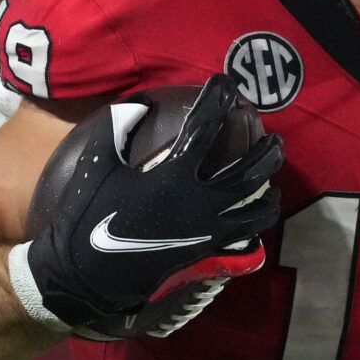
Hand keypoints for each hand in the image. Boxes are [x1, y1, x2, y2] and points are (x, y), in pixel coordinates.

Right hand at [14, 75, 282, 338]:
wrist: (85, 275)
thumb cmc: (87, 217)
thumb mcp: (95, 166)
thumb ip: (115, 131)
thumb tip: (137, 107)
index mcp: (172, 175)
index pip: (204, 127)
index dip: (217, 100)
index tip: (224, 83)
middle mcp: (198, 200)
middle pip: (250, 170)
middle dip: (267, 150)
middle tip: (273, 136)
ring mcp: (207, 228)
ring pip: (257, 206)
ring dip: (271, 186)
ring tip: (273, 175)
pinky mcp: (206, 249)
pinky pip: (245, 233)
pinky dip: (257, 219)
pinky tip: (257, 210)